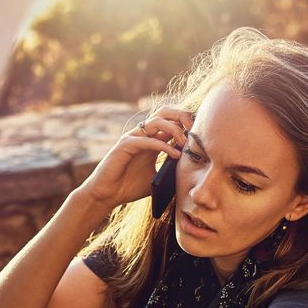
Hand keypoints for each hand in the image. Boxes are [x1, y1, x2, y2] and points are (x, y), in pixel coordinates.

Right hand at [78, 107, 193, 209]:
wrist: (107, 195)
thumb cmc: (129, 187)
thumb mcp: (156, 177)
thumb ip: (170, 169)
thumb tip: (192, 170)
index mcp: (151, 140)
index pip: (171, 121)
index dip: (187, 123)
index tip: (200, 135)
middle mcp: (142, 135)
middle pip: (165, 112)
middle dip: (182, 116)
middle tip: (194, 130)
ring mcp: (133, 138)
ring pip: (157, 121)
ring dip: (174, 129)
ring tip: (185, 143)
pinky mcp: (125, 145)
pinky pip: (146, 139)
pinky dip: (163, 145)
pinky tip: (174, 155)